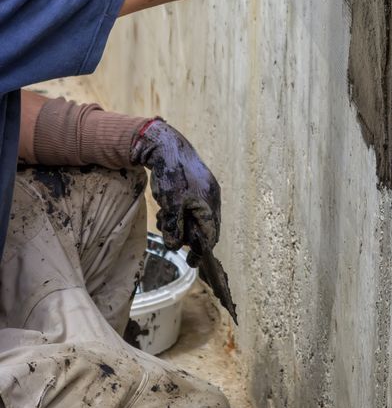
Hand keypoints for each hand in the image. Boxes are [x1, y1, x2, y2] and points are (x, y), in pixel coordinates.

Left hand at [130, 119, 220, 261]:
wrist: (165, 145)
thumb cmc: (171, 175)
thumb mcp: (170, 205)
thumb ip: (175, 227)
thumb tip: (175, 245)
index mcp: (209, 203)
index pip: (211, 234)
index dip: (201, 250)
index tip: (191, 262)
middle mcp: (211, 196)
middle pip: (204, 227)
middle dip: (187, 234)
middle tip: (170, 234)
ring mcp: (205, 189)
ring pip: (196, 216)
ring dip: (180, 223)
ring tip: (163, 218)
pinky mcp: (196, 184)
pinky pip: (192, 205)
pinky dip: (180, 212)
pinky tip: (166, 208)